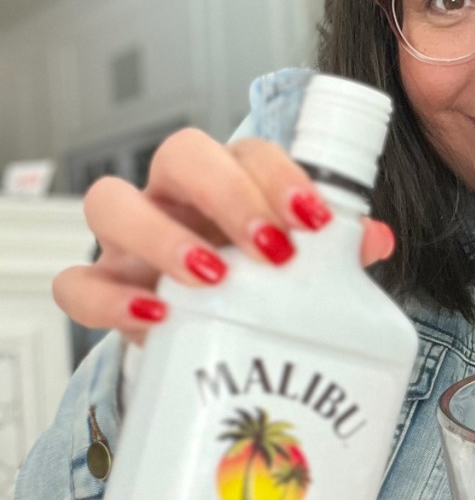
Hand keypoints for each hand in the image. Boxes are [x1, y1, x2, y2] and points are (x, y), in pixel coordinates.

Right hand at [53, 129, 395, 342]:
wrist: (206, 350)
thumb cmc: (253, 293)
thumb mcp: (298, 275)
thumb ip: (333, 254)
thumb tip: (373, 237)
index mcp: (228, 185)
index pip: (246, 150)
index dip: (279, 175)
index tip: (315, 220)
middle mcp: (172, 199)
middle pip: (180, 154)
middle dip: (227, 192)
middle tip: (271, 247)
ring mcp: (126, 243)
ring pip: (111, 202)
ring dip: (163, 235)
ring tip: (214, 277)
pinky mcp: (100, 291)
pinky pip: (76, 283)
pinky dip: (110, 299)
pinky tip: (156, 318)